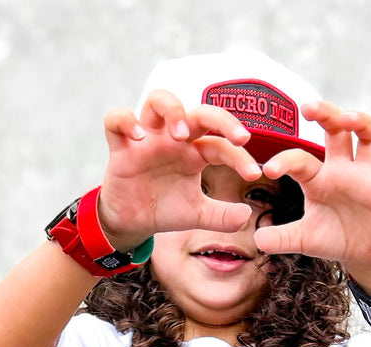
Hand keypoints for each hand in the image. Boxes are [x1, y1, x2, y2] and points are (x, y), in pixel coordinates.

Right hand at [98, 90, 261, 250]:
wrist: (132, 222)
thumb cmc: (165, 209)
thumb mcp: (197, 215)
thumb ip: (222, 216)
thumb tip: (246, 215)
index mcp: (195, 153)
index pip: (222, 144)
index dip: (240, 157)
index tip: (254, 174)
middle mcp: (174, 140)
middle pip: (199, 112)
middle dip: (221, 119)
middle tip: (238, 137)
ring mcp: (148, 140)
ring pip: (158, 100)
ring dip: (173, 111)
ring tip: (180, 136)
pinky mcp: (121, 147)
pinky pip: (116, 120)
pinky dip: (125, 121)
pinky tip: (138, 136)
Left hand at [254, 102, 370, 277]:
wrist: (364, 254)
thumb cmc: (334, 238)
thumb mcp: (305, 240)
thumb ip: (282, 239)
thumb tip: (257, 241)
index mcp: (319, 179)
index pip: (300, 161)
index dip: (285, 161)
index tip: (269, 169)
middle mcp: (343, 170)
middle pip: (335, 132)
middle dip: (325, 115)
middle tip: (309, 107)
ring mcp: (368, 176)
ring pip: (368, 137)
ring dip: (360, 122)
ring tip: (349, 118)